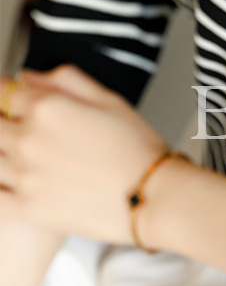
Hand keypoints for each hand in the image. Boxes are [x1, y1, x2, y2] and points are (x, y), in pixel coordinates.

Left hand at [0, 65, 169, 243]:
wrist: (151, 196)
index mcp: (47, 108)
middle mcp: (29, 140)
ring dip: (3, 149)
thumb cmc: (136, 146)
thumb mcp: (107, 97)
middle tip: (18, 123)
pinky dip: (0, 182)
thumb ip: (64, 79)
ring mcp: (24, 176)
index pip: (3, 91)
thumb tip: (29, 77)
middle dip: (3, 119)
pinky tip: (14, 178)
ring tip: (21, 151)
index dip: (6, 90)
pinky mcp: (26, 207)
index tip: (11, 95)